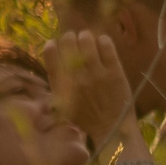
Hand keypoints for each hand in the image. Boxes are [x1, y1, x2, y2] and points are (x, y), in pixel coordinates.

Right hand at [43, 30, 136, 149]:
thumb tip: (54, 62)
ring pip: (87, 41)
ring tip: (87, 38)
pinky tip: (102, 42)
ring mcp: (97, 74)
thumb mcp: (63, 105)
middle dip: (70, 38)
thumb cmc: (86, 118)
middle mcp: (77, 77)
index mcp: (62, 86)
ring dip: (86, 36)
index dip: (51, 46)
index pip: (51, 57)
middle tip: (74, 39)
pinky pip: (107, 47)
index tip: (54, 44)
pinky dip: (103, 41)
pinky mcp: (114, 72)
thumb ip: (57, 86)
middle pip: (68, 44)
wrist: (111, 128)